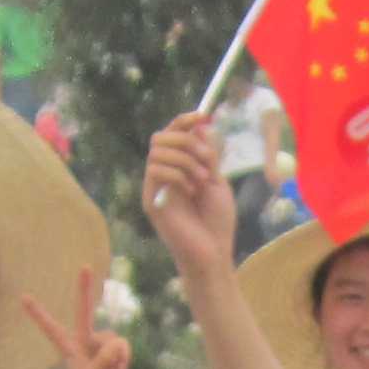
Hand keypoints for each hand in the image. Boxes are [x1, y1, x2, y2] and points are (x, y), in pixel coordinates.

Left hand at [20, 268, 132, 368]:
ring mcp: (100, 346)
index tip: (23, 297)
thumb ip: (102, 361)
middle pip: (84, 311)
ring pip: (113, 337)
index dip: (38, 314)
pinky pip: (124, 345)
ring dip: (116, 356)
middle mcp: (83, 343)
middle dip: (85, 289)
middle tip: (84, 266)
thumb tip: (117, 343)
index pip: (51, 328)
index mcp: (69, 350)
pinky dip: (125, 358)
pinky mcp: (116, 352)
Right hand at [141, 115, 235, 274]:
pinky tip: (192, 191)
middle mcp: (163, 175)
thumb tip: (201, 124)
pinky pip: (156, 169)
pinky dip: (179, 173)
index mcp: (179, 169)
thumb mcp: (217, 181)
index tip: (202, 115)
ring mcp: (155, 188)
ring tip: (204, 180)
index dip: (184, 121)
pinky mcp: (151, 200)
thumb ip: (208, 154)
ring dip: (187, 159)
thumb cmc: (217, 222)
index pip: (172, 135)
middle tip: (208, 158)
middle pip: (160, 137)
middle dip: (186, 139)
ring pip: (158, 150)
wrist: (213, 253)